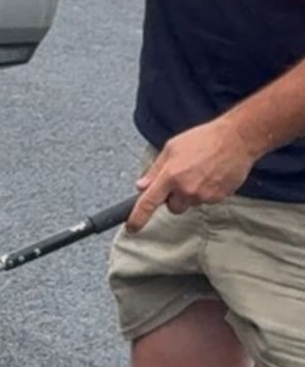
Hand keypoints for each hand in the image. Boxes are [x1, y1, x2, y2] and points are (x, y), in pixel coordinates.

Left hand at [126, 118, 254, 233]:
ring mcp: (203, 196)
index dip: (138, 217)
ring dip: (191, 193)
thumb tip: (141, 186)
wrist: (236, 139)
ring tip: (200, 171)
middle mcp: (186, 189)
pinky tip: (211, 175)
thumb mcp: (171, 147)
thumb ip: (155, 169)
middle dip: (174, 198)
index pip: (148, 202)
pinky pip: (206, 201)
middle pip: (173, 208)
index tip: (131, 227)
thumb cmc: (204, 139)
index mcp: (170, 175)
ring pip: (190, 203)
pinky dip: (206, 191)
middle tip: (182, 178)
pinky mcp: (218, 198)